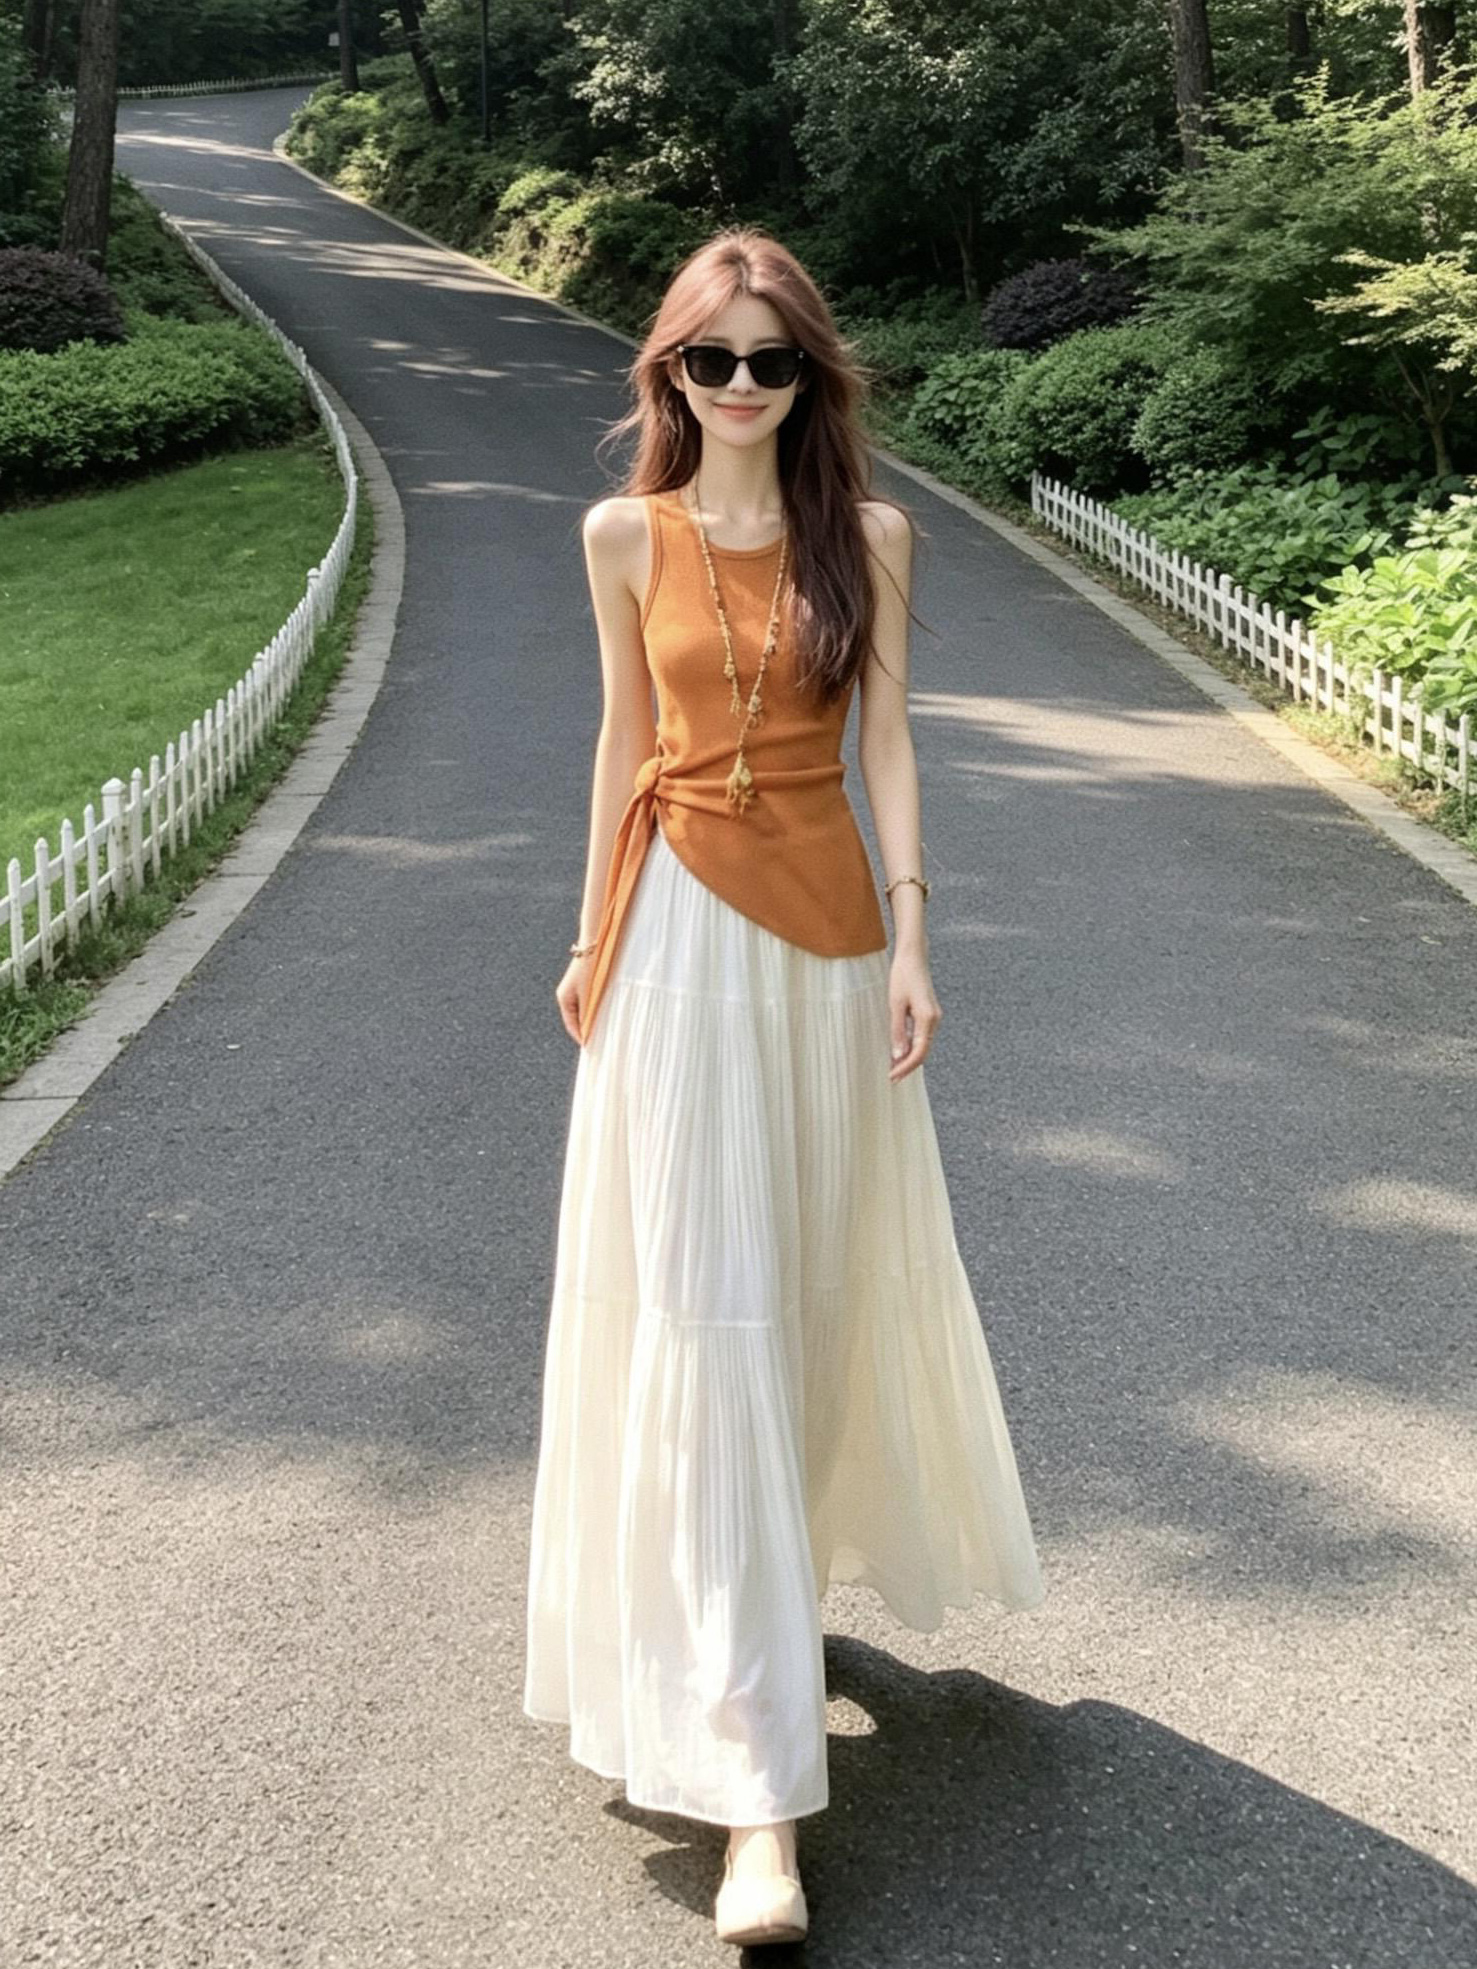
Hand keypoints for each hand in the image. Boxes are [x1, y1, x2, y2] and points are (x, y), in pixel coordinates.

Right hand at [555, 952, 595, 1043]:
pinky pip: (588, 1004)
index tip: (590, 1048)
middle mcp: (567, 996)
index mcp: (564, 999)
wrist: (593, 946)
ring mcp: (574, 991)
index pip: (571, 1025)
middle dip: (586, 1030)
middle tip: (599, 1043)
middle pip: (576, 1020)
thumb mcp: (588, 994)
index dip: (580, 1037)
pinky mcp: (583, 986)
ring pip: (583, 1012)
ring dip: (591, 1021)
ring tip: (603, 1032)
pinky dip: (594, 1011)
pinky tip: (604, 1015)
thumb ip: (587, 1013)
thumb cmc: (590, 969)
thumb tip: (586, 1032)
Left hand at [887, 950, 939, 1080]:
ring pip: (922, 1045)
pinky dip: (910, 1046)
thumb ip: (897, 1031)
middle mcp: (935, 1020)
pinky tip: (899, 1051)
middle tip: (891, 1078)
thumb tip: (898, 1055)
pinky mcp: (928, 1014)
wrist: (913, 956)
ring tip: (892, 1068)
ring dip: (908, 1058)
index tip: (892, 1077)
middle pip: (923, 1052)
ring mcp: (933, 1017)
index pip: (919, 1052)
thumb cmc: (903, 976)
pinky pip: (921, 1036)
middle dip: (907, 1066)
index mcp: (928, 1018)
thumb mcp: (895, 1004)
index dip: (906, 1067)